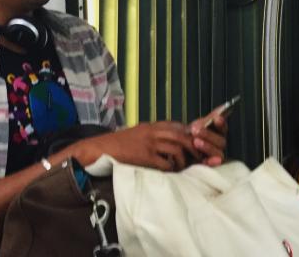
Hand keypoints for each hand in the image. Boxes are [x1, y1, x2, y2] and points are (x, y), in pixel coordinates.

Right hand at [77, 122, 197, 171]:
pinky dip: (171, 168)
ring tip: (183, 167)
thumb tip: (170, 143)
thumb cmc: (118, 144)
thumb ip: (153, 135)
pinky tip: (171, 172)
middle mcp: (152, 131)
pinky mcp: (143, 157)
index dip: (190, 134)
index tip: (196, 143)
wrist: (99, 148)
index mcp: (151, 125)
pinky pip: (164, 163)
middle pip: (181, 135)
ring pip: (176, 148)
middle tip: (198, 156)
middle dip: (193, 146)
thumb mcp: (138, 134)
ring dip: (183, 159)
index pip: (177, 126)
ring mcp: (148, 143)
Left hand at [188, 109, 228, 165]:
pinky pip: (212, 165)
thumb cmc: (192, 136)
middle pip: (220, 141)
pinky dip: (210, 162)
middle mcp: (218, 145)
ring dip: (207, 146)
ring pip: (218, 153)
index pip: (222, 128)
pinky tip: (204, 159)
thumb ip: (209, 118)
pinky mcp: (209, 165)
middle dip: (208, 134)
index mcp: (218, 133)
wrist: (181, 149)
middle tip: (196, 130)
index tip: (216, 118)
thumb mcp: (199, 125)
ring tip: (195, 141)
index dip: (221, 123)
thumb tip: (222, 108)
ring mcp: (215, 156)